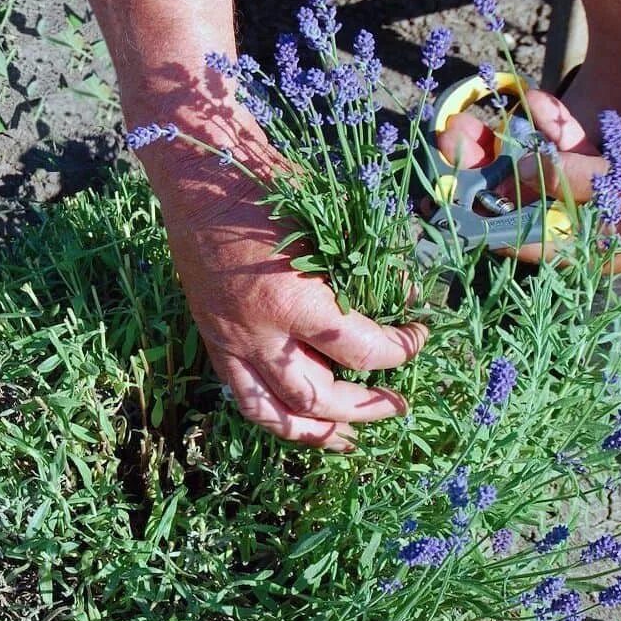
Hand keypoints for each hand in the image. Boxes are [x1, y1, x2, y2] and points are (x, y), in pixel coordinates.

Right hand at [156, 153, 428, 450]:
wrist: (202, 180)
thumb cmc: (272, 189)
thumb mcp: (332, 223)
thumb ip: (372, 267)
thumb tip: (409, 297)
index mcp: (295, 300)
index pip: (360, 349)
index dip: (399, 351)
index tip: (418, 337)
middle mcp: (259, 334)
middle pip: (320, 398)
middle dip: (365, 407)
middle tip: (397, 404)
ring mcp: (231, 343)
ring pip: (274, 413)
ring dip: (315, 432)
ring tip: (348, 440)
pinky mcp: (215, 342)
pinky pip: (245, 396)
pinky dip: (276, 416)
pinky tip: (302, 421)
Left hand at [436, 90, 620, 268]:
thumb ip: (570, 179)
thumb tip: (517, 174)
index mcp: (582, 252)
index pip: (517, 242)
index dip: (479, 220)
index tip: (445, 201)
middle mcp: (579, 230)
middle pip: (517, 202)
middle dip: (484, 172)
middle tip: (450, 143)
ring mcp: (589, 199)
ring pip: (536, 171)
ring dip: (511, 142)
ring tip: (479, 117)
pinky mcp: (604, 170)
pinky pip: (566, 150)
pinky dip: (553, 128)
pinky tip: (539, 102)